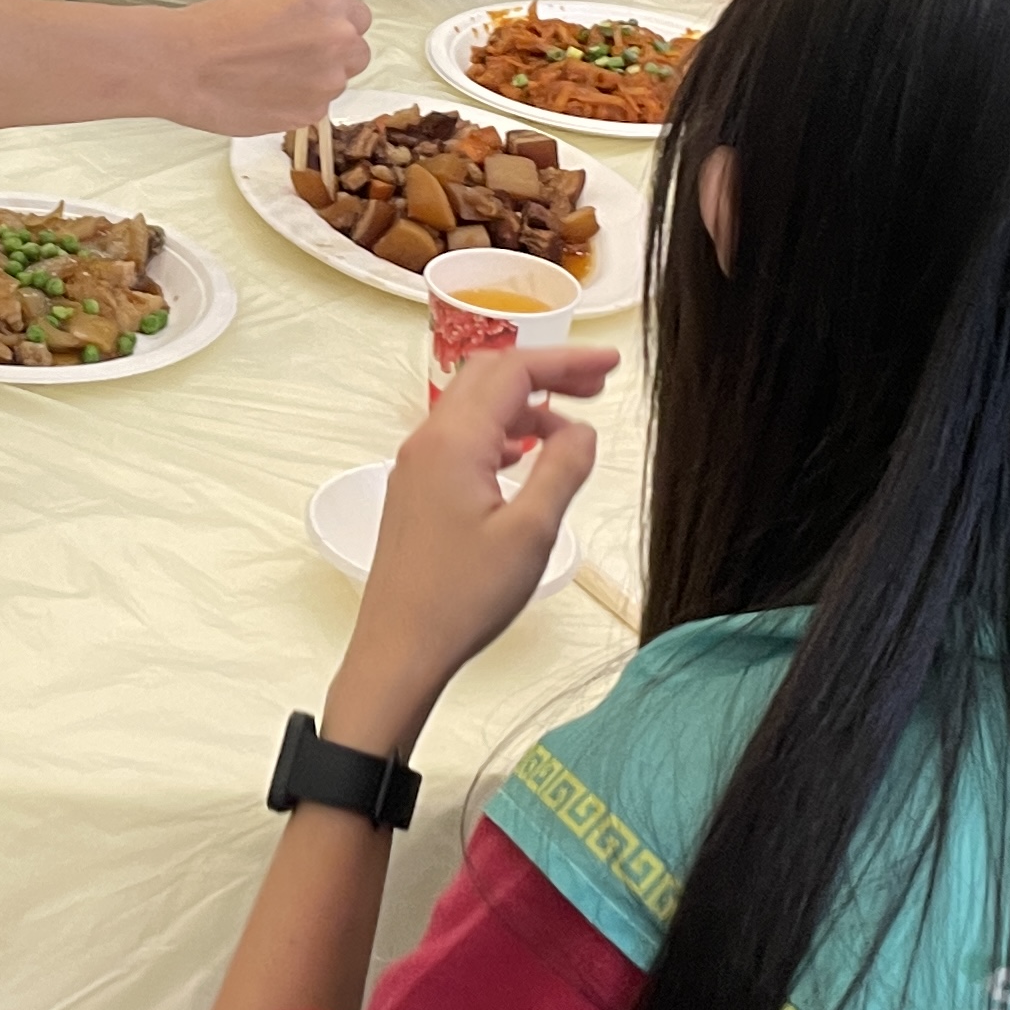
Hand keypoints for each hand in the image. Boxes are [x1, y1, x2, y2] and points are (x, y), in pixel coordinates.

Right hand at [158, 0, 369, 132]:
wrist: (180, 66)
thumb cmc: (214, 24)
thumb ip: (305, 5)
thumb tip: (317, 13)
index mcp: (328, 2)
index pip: (355, 12)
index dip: (333, 19)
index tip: (312, 24)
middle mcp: (338, 41)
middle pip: (356, 48)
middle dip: (334, 49)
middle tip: (297, 51)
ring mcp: (327, 83)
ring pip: (338, 80)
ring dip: (317, 77)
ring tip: (273, 75)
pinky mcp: (309, 115)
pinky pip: (316, 105)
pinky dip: (298, 101)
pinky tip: (265, 93)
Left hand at [330, 345, 612, 743]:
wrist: (399, 649)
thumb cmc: (462, 598)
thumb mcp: (531, 533)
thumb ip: (562, 468)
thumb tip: (581, 430)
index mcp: (454, 441)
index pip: (514, 370)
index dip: (567, 360)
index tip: (611, 364)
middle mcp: (427, 441)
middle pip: (490, 377)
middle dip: (546, 373)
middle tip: (597, 385)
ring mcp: (416, 465)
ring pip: (474, 408)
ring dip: (524, 406)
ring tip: (571, 427)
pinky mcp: (415, 490)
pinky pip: (461, 439)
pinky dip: (500, 434)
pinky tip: (526, 456)